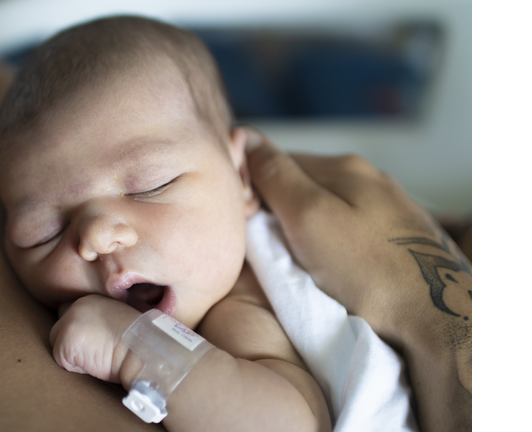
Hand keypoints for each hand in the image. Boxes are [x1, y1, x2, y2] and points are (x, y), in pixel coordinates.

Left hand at [49, 295, 141, 381]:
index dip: (81, 329)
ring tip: (99, 355)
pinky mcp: (64, 339)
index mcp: (94, 298)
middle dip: (72, 340)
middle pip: (60, 326)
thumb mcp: (119, 322)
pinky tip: (96, 362)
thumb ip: (102, 321)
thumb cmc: (140, 341)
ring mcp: (69, 321)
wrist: (143, 348)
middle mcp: (78, 305)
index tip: (94, 340)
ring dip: (74, 354)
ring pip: (57, 343)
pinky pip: (62, 361)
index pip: (73, 313)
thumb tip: (91, 337)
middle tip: (96, 350)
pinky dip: (76, 367)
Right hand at [243, 127, 470, 338]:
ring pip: (328, 208)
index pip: (277, 162)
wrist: (438, 319)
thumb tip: (245, 133)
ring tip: (304, 264)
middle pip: (304, 184)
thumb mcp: (308, 218)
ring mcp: (390, 208)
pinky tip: (336, 268)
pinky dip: (333, 244)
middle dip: (280, 209)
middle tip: (273, 250)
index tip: (247, 225)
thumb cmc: (367, 272)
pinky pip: (351, 230)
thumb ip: (276, 176)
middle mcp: (371, 178)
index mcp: (345, 166)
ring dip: (306, 229)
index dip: (253, 190)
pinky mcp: (402, 238)